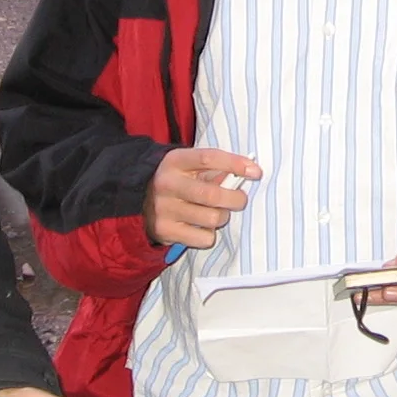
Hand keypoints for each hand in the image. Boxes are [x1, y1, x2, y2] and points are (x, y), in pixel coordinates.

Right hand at [146, 148, 261, 249]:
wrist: (141, 200)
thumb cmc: (180, 181)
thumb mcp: (191, 167)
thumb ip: (216, 170)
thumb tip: (249, 174)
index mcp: (176, 161)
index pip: (209, 158)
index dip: (235, 164)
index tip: (256, 172)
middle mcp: (167, 183)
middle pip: (212, 194)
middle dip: (235, 199)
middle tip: (240, 200)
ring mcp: (163, 208)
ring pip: (211, 218)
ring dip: (222, 217)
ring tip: (216, 213)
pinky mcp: (164, 230)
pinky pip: (203, 238)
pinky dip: (209, 235)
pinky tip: (201, 227)